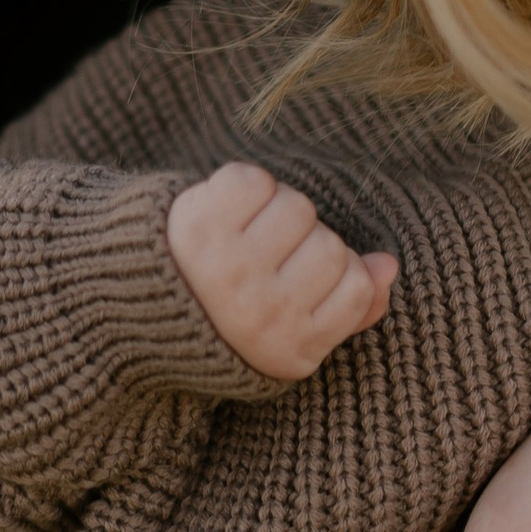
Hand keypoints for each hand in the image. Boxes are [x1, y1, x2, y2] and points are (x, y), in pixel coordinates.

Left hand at [167, 160, 396, 382]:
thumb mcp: (296, 334)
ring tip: (250, 235)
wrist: (142, 306)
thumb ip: (352, 308)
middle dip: (308, 243)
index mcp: (289, 349)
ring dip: (280, 212)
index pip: (356, 285)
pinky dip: (248, 188)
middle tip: (271, 258)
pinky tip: (229, 214)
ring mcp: (229, 269)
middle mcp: (260, 314)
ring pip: (298, 209)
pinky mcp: (200, 225)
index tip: (304, 282)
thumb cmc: (236, 318)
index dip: (339, 273)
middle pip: (330, 247)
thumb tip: (388, 265)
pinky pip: (257, 182)